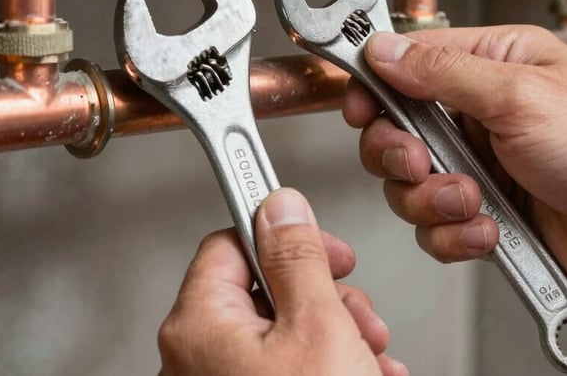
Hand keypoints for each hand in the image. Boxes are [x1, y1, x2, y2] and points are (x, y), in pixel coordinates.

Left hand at [157, 188, 407, 375]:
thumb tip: (283, 207)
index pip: (233, 241)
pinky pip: (288, 363)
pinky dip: (328, 361)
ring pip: (285, 328)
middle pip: (266, 288)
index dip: (287, 235)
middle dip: (326, 294)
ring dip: (339, 330)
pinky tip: (363, 369)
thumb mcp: (317, 327)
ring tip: (369, 352)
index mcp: (199, 326)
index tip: (324, 239)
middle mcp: (197, 355)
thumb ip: (298, 258)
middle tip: (357, 312)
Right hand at [344, 26, 566, 292]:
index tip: (359, 104)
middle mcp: (478, 115)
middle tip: (421, 161)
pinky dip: (455, 234)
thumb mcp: (521, 94)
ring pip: (407, 185)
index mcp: (491, 65)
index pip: (409, 63)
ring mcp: (477, 166)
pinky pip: (434, 227)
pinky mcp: (481, 212)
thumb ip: (443, 73)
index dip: (375, 84)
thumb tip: (386, 51)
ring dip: (432, 199)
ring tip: (473, 200)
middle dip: (399, 153)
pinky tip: (488, 228)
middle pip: (395, 130)